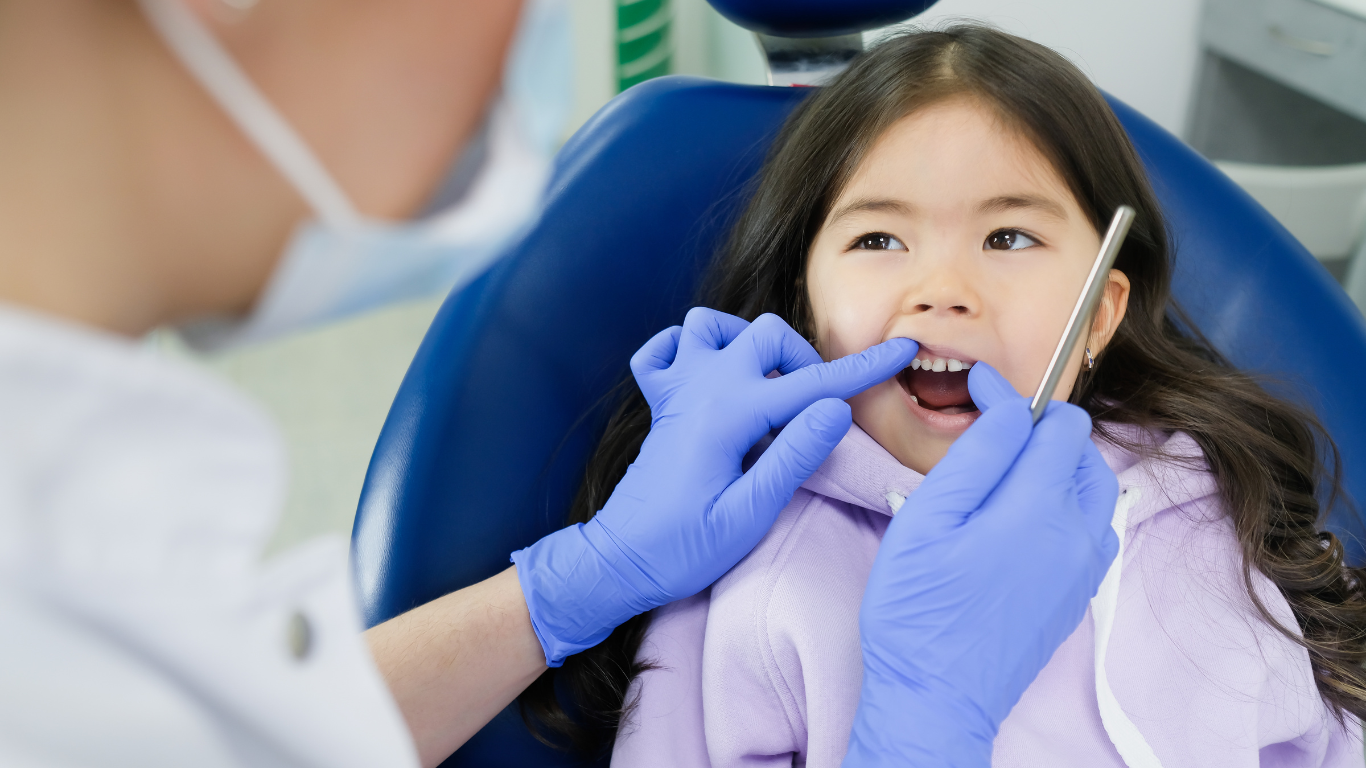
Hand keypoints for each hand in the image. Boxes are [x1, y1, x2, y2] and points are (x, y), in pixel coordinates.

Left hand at [512, 308, 917, 665]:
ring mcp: (675, 391)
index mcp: (729, 415)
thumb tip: (835, 408)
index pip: (811, 385)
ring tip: (764, 384)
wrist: (619, 562)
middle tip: (814, 410)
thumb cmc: (683, 549)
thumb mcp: (748, 514)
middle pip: (765, 335)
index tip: (903, 348)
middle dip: (802, 360)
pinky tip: (706, 376)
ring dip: (744, 342)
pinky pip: (663, 351)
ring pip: (709, 325)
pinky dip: (685, 349)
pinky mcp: (659, 405)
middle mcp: (701, 388)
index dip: (863, 367)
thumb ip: (793, 456)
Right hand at [844, 363, 1118, 766]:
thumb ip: (976, 457)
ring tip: (1004, 471)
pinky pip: (1089, 527)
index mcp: (1040, 508)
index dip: (1011, 395)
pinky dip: (1063, 504)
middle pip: (1082, 451)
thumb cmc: (918, 611)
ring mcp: (1084, 568)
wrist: (938, 696)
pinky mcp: (1077, 594)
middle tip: (987, 433)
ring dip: (1056, 465)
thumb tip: (1010, 411)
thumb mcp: (928, 519)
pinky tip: (1018, 517)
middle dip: (1040, 429)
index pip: (1051, 422)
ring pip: (1092, 488)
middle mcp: (1078, 534)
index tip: (978, 386)